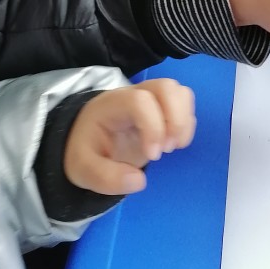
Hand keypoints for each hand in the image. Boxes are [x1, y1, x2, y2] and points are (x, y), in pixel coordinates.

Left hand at [63, 79, 195, 194]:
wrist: (88, 139)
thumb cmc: (87, 150)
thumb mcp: (83, 169)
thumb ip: (105, 178)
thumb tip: (139, 181)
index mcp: (113, 105)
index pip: (140, 101)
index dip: (153, 126)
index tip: (153, 156)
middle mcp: (134, 94)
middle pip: (165, 87)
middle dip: (175, 119)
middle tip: (167, 149)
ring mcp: (151, 98)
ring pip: (178, 92)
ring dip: (183, 120)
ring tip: (174, 146)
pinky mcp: (162, 106)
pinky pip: (184, 103)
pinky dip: (186, 123)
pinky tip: (175, 143)